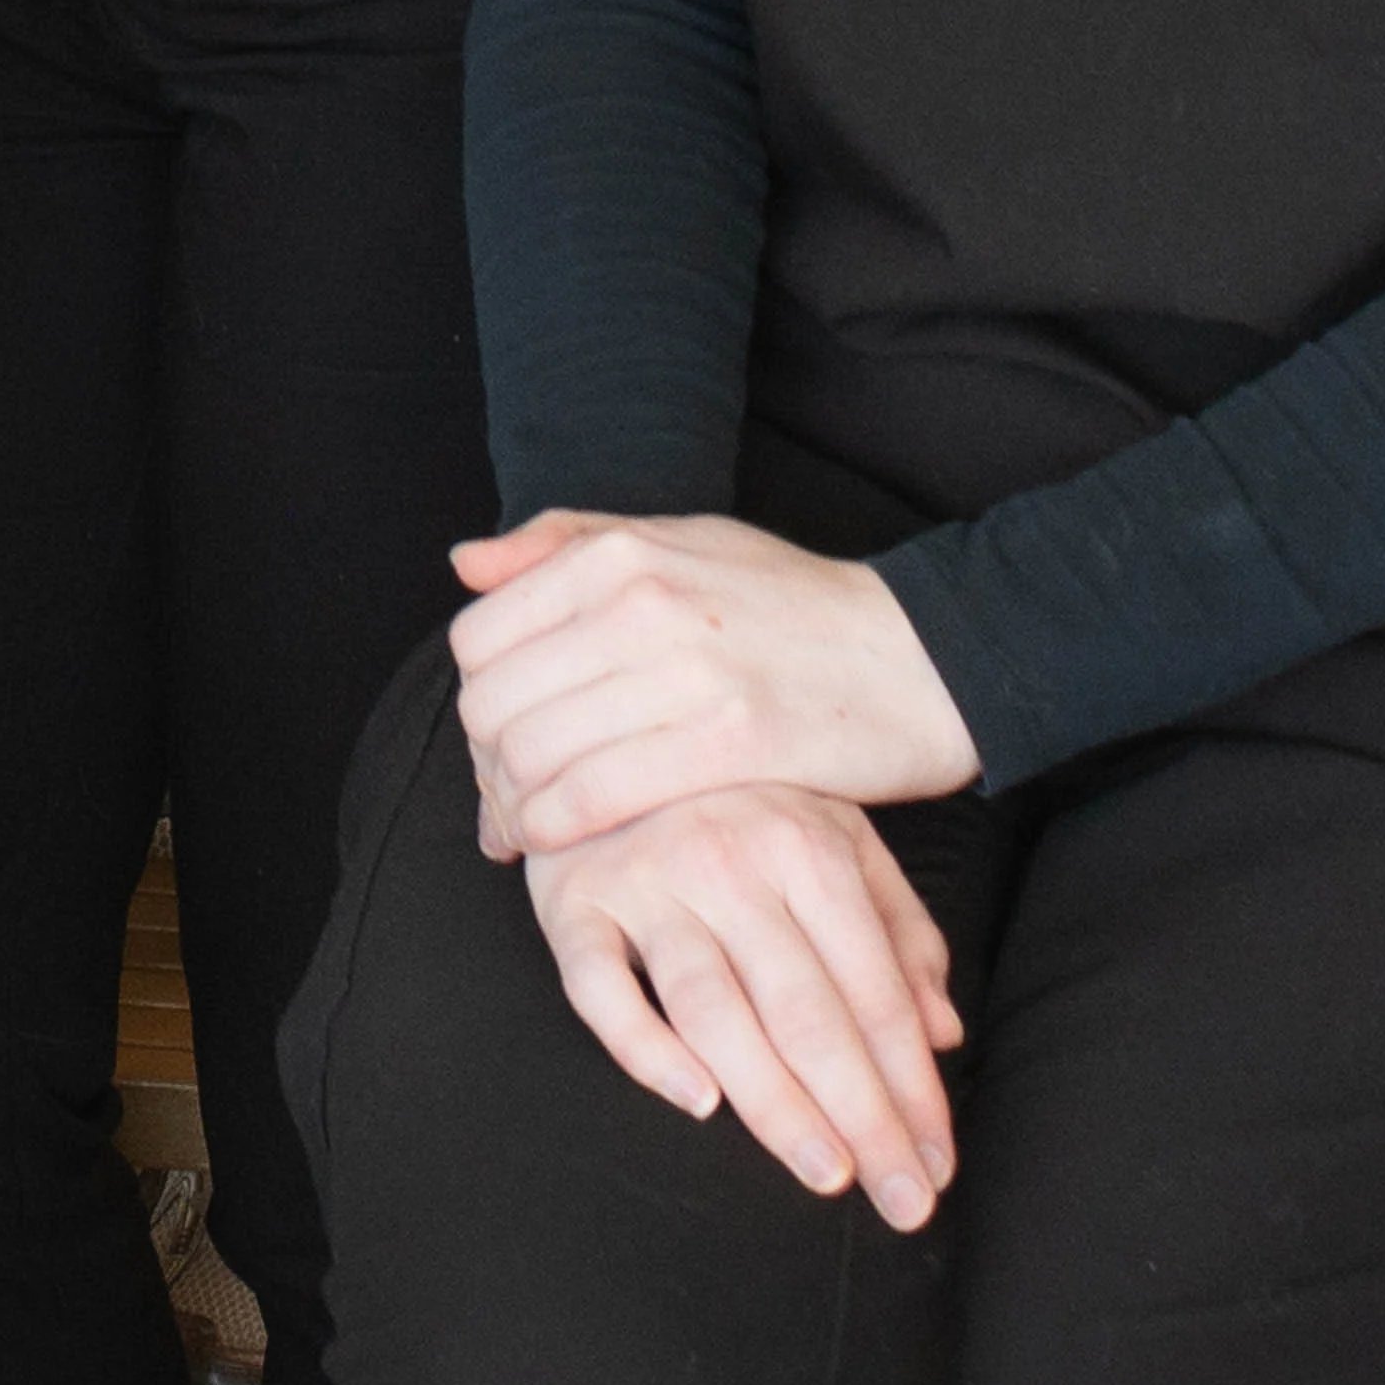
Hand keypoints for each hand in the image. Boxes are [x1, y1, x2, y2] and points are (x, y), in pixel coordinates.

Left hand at [444, 505, 975, 863]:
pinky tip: (559, 845)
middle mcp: (642, 601)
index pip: (480, 639)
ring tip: (526, 830)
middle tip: (505, 798)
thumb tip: (466, 563)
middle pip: (494, 704)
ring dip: (512, 807)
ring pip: (534, 756)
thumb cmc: (793, 604)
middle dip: (485, 764)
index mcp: (620, 553)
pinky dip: (556, 829)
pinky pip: (595, 797)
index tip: (496, 741)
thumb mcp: (681, 540)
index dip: (475, 702)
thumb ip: (567, 542)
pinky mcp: (729, 741)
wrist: (919, 656)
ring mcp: (686, 670)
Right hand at [515, 782, 963, 1218]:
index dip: (911, 1085)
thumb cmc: (736, 797)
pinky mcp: (571, 905)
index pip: (873, 991)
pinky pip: (602, 989)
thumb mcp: (836, 837)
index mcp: (807, 848)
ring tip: (824, 1175)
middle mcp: (731, 864)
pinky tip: (697, 1102)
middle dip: (863, 1118)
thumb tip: (943, 1033)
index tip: (936, 1162)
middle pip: (807, 1013)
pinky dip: (645, 1048)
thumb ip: (898, 930)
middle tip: (901, 1201)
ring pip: (715, 1013)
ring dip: (775, 1105)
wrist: (604, 726)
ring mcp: (646, 884)